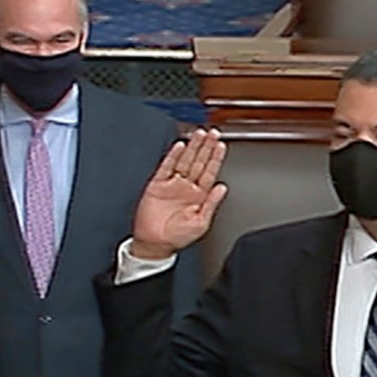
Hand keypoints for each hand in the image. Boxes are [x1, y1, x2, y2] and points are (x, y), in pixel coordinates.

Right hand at [130, 131, 227, 260]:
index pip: (210, 172)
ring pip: (185, 161)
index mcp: (199, 196)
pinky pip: (166, 167)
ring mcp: (172, 185)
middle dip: (206, 147)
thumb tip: (222, 188)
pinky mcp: (158, 185)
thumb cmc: (177, 238)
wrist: (155, 244)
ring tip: (200, 134)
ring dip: (193, 147)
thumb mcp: (201, 223)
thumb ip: (212, 204)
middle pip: (199, 162)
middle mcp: (187, 188)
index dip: (215, 158)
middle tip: (213, 133)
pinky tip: (180, 146)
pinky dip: (173, 156)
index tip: (221, 145)